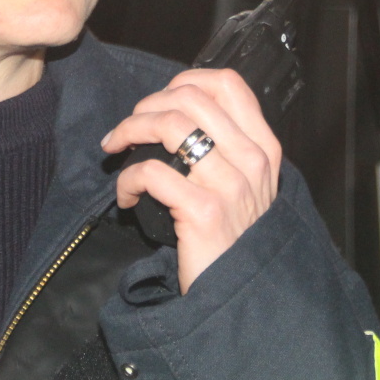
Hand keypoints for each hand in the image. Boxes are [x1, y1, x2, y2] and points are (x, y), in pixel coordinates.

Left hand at [101, 68, 282, 293]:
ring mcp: (230, 185)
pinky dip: (126, 180)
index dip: (185, 80)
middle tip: (128, 130)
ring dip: (129, 131)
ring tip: (116, 151)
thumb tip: (178, 118)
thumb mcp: (245, 188)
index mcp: (263, 147)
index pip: (228, 84)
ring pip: (168, 125)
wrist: (241, 299)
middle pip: (190, 97)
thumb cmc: (234, 242)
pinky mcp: (204, 212)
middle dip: (146, 106)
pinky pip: (151, 173)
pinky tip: (125, 198)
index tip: (159, 101)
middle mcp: (252, 160)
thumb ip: (227, 152)